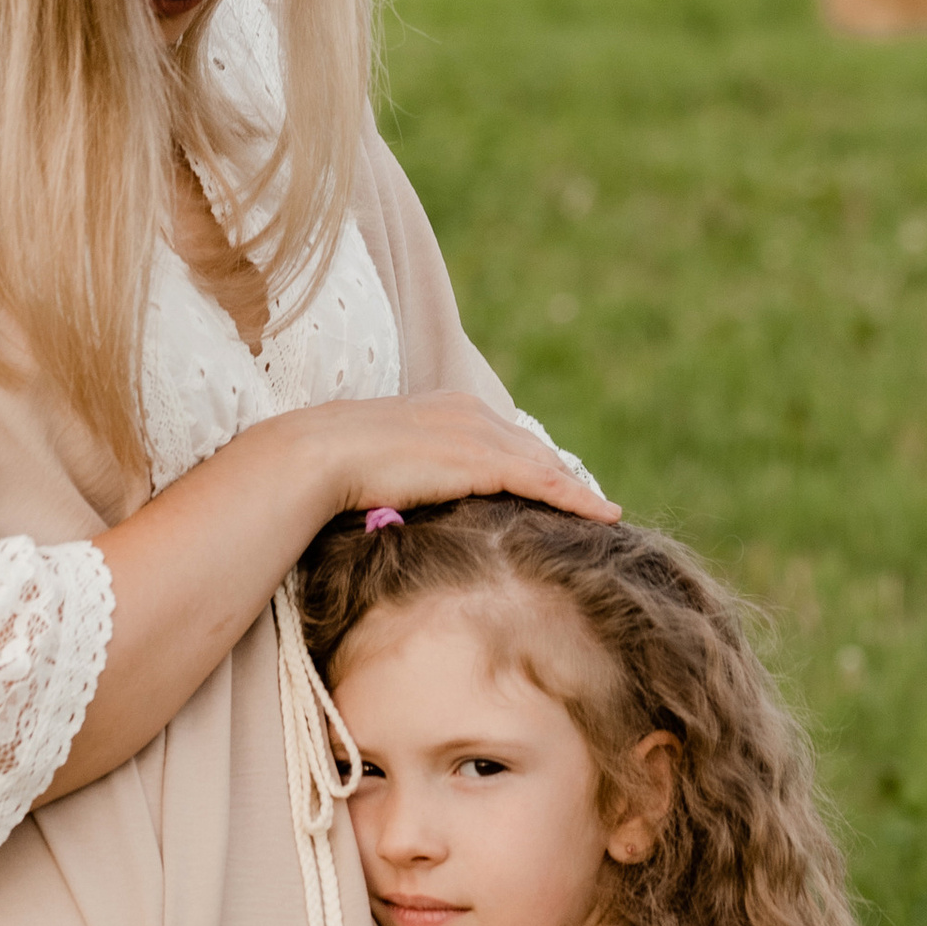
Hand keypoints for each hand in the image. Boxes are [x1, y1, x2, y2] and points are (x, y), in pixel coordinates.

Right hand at [304, 391, 618, 530]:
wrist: (322, 456)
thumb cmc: (338, 468)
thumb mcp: (384, 464)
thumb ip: (410, 472)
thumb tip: (408, 501)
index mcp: (448, 408)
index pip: (506, 439)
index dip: (536, 465)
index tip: (558, 489)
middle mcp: (471, 413)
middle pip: (534, 450)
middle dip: (565, 478)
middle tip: (593, 508)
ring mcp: (479, 435)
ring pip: (547, 466)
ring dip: (579, 493)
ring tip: (604, 516)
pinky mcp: (484, 461)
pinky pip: (545, 484)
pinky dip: (578, 500)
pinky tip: (603, 517)